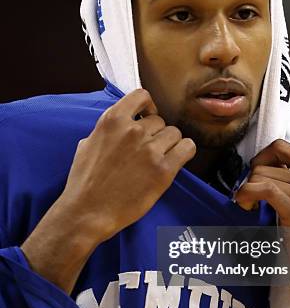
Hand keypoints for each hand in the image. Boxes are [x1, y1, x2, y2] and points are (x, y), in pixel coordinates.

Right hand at [59, 88, 195, 244]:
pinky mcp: (164, 169)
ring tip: (158, 160)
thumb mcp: (87, 145)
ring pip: (175, 134)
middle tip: (148, 151)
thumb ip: (107, 130)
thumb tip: (121, 124)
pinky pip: (187, 148)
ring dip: (169, 145)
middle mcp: (133, 131)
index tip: (147, 116)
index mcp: (112, 121)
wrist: (88, 212)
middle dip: (156, 134)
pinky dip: (184, 152)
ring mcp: (150, 149)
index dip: (148, 107)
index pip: (141, 96)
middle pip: (160, 121)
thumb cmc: (84, 182)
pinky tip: (175, 161)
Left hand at [235, 139, 289, 285]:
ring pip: (260, 177)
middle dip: (252, 180)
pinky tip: (245, 205)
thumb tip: (260, 162)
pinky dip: (246, 194)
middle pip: (267, 164)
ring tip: (250, 206)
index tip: (256, 176)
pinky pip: (263, 190)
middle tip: (252, 199)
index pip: (281, 146)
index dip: (261, 158)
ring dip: (247, 191)